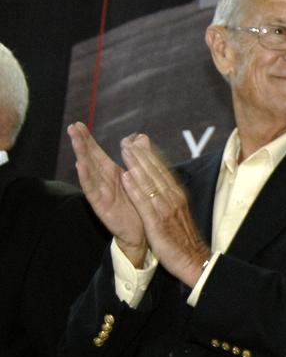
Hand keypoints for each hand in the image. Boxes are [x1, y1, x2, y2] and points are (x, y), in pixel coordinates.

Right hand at [68, 122, 146, 265]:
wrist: (141, 232)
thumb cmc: (137, 204)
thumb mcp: (137, 178)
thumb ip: (135, 158)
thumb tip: (139, 136)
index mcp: (112, 173)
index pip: (97, 152)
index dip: (88, 139)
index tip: (79, 124)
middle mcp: (103, 181)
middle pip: (90, 158)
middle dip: (81, 142)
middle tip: (73, 126)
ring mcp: (101, 192)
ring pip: (89, 170)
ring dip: (82, 155)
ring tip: (75, 140)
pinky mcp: (102, 205)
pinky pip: (93, 189)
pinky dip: (87, 177)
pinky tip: (81, 165)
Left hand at [119, 134, 210, 288]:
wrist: (193, 259)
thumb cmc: (183, 238)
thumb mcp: (178, 212)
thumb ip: (169, 197)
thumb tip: (161, 184)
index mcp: (177, 195)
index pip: (162, 170)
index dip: (149, 155)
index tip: (138, 141)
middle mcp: (173, 198)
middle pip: (155, 172)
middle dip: (141, 154)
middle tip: (128, 139)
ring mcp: (166, 209)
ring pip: (149, 182)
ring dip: (136, 164)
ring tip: (125, 150)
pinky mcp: (158, 222)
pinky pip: (144, 202)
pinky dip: (135, 188)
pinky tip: (126, 177)